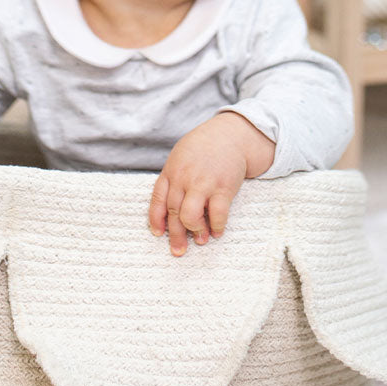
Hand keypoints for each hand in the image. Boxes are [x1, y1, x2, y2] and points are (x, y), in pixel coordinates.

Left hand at [149, 111, 274, 255]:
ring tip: (200, 240)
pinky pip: (217, 214)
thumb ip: (173, 179)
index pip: (157, 200)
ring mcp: (203, 183)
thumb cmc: (204, 148)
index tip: (158, 234)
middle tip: (178, 250)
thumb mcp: (181, 157)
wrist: (230, 135)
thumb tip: (170, 207)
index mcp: (171, 171)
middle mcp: (184, 178)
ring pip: (190, 216)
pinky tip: (217, 232)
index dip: (156, 220)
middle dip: (175, 236)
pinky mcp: (223, 188)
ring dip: (195, 232)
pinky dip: (217, 227)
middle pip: (173, 213)